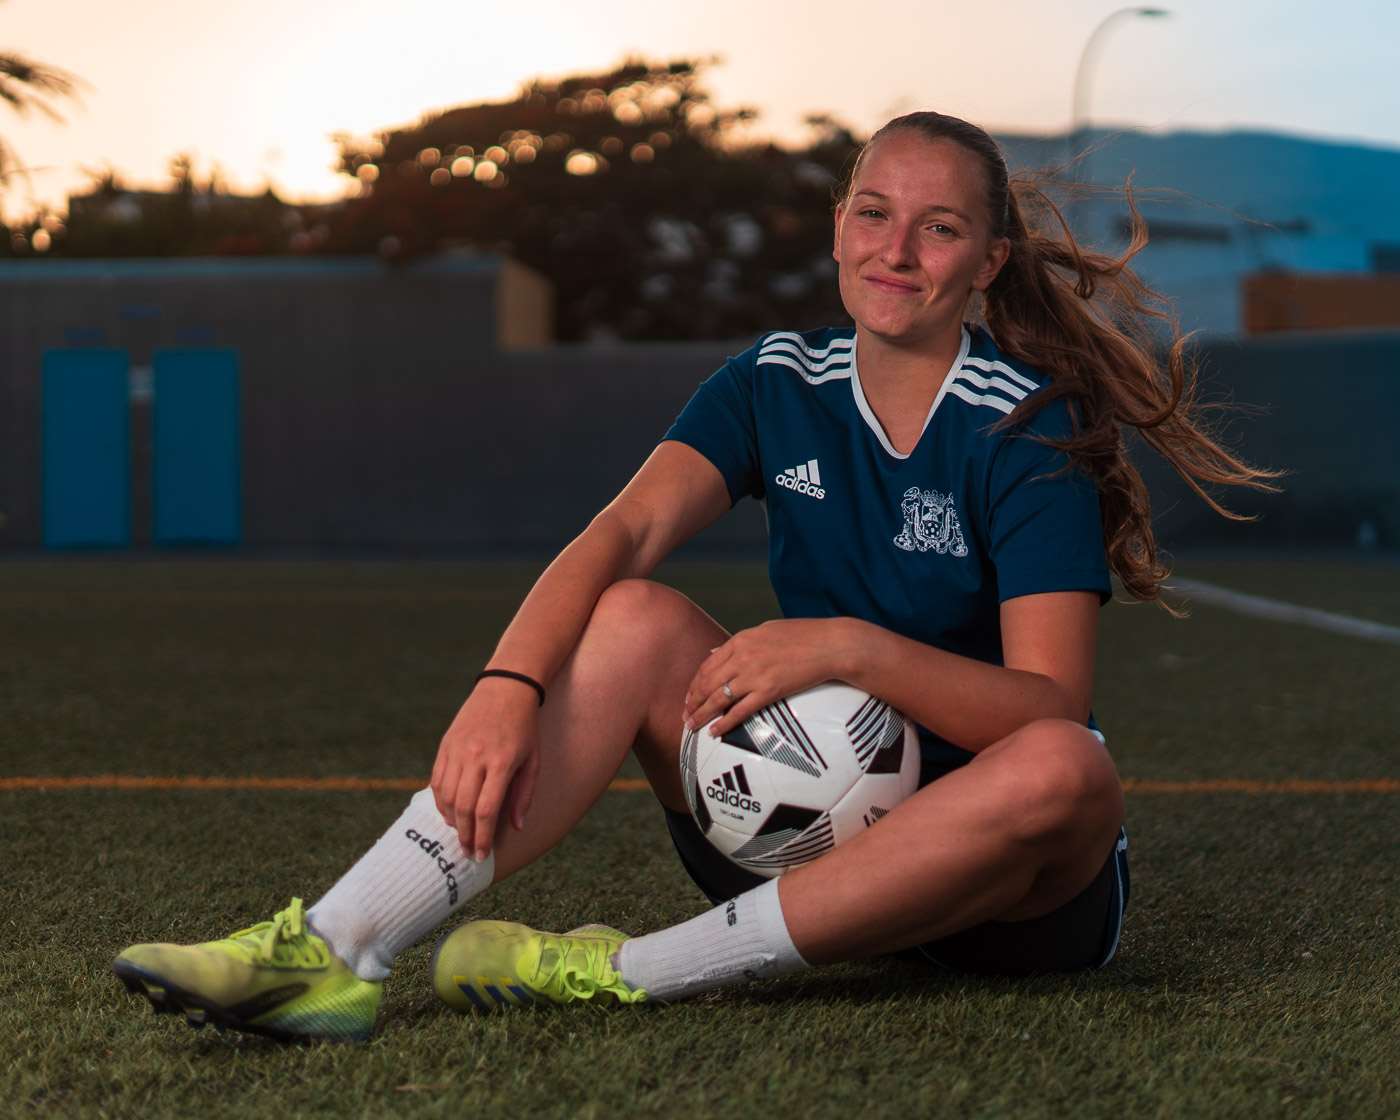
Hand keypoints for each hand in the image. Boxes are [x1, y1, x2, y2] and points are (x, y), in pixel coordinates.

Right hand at [429, 678, 541, 860]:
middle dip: (465, 835)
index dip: (483, 837)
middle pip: (463, 808)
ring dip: (450, 821)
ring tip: (460, 834)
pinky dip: (440, 801)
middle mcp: (476, 756)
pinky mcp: (446, 744)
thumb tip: (517, 828)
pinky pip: (437, 780)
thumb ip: (524, 795)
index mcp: (502, 762)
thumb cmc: (525, 728)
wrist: (506, 688)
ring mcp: (458, 749)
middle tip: (468, 852)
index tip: (481, 855)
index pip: (486, 810)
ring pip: (445, 796)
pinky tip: (449, 812)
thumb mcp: (534, 760)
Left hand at [683, 618, 858, 734]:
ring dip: (702, 714)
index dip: (694, 683)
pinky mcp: (769, 691)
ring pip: (717, 698)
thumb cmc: (803, 636)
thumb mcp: (766, 630)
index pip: (707, 664)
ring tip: (692, 726)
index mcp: (741, 640)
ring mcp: (754, 675)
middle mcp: (742, 657)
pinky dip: (724, 723)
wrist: (830, 645)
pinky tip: (715, 732)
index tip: (689, 695)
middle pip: (707, 683)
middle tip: (685, 715)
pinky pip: (740, 711)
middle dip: (692, 701)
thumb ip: (740, 642)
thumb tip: (716, 650)